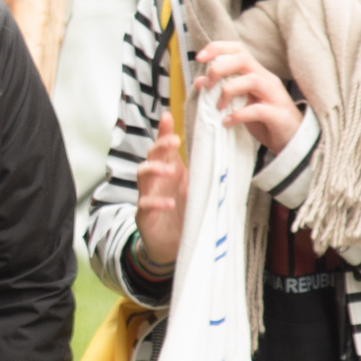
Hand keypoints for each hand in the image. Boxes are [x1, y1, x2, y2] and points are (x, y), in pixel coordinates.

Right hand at [135, 106, 188, 270]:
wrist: (172, 244)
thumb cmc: (184, 211)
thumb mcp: (195, 188)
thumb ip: (201, 171)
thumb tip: (218, 151)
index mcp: (169, 169)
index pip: (164, 147)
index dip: (163, 131)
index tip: (168, 116)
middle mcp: (156, 179)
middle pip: (151, 155)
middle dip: (160, 146)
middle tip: (174, 141)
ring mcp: (148, 194)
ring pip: (142, 174)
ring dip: (155, 169)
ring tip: (171, 171)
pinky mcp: (144, 214)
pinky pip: (145, 203)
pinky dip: (156, 202)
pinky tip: (169, 203)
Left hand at [196, 41, 302, 154]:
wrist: (292, 140)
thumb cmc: (264, 119)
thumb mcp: (241, 102)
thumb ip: (223, 90)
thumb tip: (200, 82)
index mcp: (257, 73)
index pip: (238, 50)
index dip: (217, 48)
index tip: (199, 58)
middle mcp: (266, 79)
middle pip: (243, 59)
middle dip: (220, 68)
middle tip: (207, 85)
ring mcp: (274, 96)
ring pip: (252, 80)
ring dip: (229, 90)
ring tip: (218, 106)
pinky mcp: (278, 115)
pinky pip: (258, 109)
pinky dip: (239, 115)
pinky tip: (228, 121)